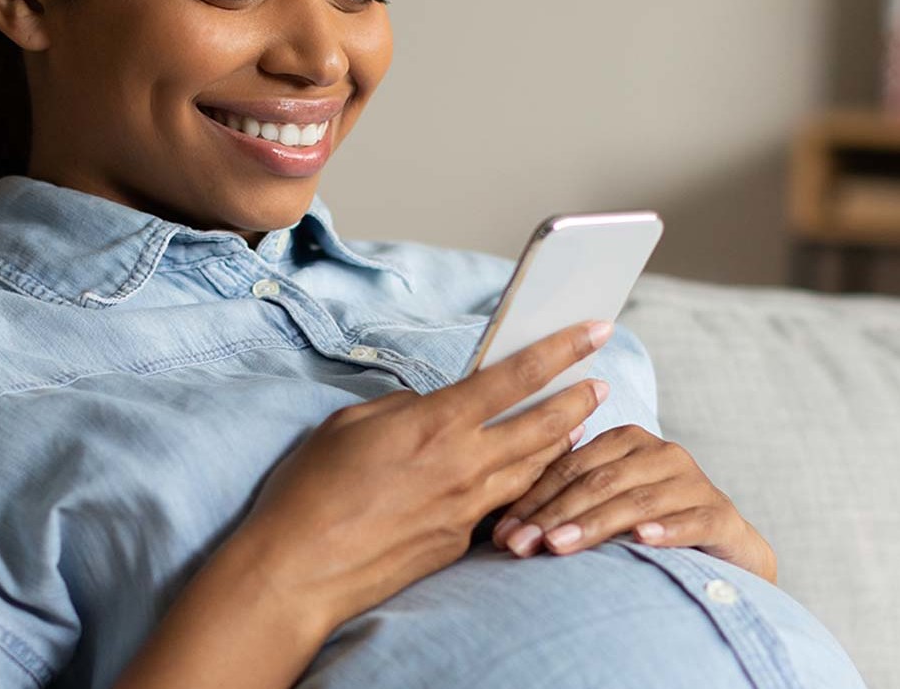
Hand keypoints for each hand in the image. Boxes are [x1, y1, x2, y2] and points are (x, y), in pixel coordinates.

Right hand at [231, 320, 615, 631]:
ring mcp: (466, 508)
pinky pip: (503, 503)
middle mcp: (463, 464)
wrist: (300, 568)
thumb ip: (404, 408)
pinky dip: (523, 482)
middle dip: (579, 399)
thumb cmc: (313, 490)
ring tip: (575, 426)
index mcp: (436, 423)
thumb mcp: (353, 423)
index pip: (517, 376)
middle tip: (599, 384)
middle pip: (544, 426)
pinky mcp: (458, 542)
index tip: (594, 331)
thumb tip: (433, 408)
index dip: (562, 349)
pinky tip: (525, 475)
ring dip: (560, 443)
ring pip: (533, 468)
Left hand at [489, 424, 777, 582]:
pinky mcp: (720, 514)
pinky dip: (665, 530)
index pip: (569, 466)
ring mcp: (693, 481)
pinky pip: (690, 520)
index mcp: (625, 441)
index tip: (501, 532)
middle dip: (552, 515)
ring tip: (558, 545)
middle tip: (518, 545)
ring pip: (635, 502)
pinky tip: (641, 540)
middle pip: (597, 482)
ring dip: (593, 525)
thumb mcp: (604, 509)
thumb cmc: (648, 528)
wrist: (724, 553)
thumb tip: (500, 527)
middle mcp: (660, 453)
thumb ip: (565, 504)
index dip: (532, 497)